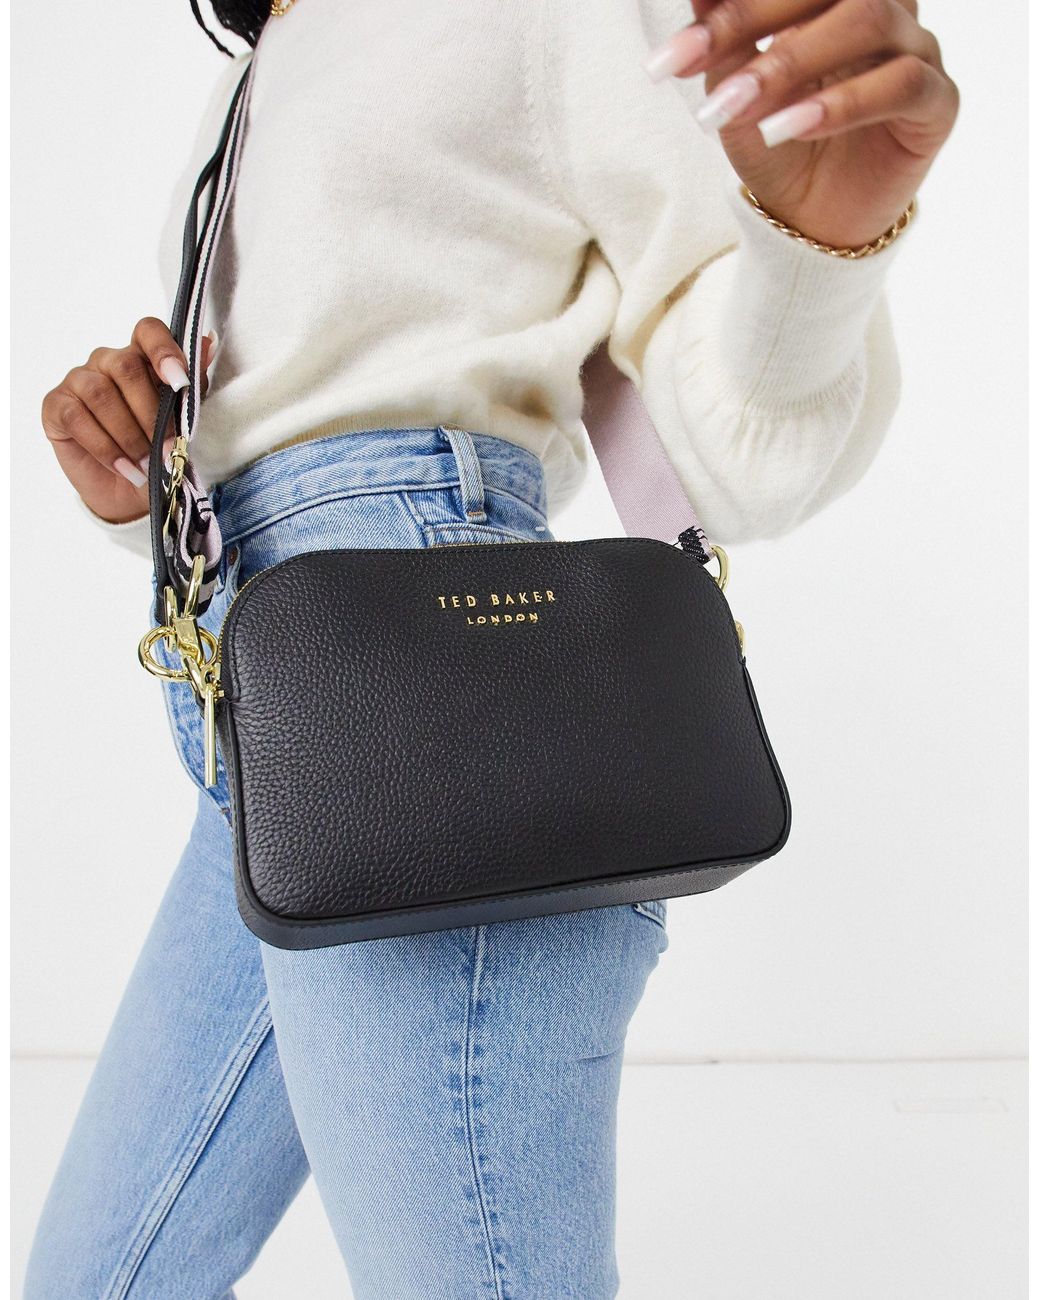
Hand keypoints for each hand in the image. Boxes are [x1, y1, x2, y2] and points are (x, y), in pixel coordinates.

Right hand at [42, 318, 215, 523]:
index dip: (163, 350)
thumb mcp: (182, 422)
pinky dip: (105, 448)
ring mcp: (79, 380)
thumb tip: (208, 343)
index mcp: (142, 357)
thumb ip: (193, 384)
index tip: (179, 381)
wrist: (131, 494)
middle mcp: (108, 361)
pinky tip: (124, 467)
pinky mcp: (56, 405)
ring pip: (101, 394)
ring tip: (146, 465)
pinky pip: (77, 417)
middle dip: (151, 414)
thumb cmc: (157, 452)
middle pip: (126, 367)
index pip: (148, 331)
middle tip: (167, 450)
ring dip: (129, 435)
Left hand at [644, 0, 958, 248]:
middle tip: (695, 57)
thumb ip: (724, 43)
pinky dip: (842, 104)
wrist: (811, 219)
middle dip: (753, 14)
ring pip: (870, 20)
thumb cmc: (776, 144)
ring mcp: (916, 50)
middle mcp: (883, 9)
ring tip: (736, 106)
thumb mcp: (736, 94)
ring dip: (792, 61)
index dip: (737, 0)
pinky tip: (790, 127)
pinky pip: (902, 84)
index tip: (678, 42)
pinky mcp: (937, 103)